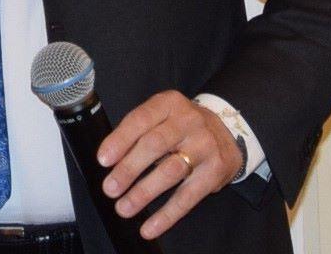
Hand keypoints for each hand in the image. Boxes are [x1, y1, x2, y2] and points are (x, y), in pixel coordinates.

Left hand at [97, 90, 243, 239]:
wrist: (227, 133)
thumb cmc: (181, 126)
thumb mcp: (162, 116)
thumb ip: (138, 131)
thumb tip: (109, 159)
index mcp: (169, 103)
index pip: (140, 119)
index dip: (120, 140)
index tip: (103, 160)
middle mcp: (189, 122)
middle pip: (154, 145)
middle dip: (129, 169)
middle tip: (110, 188)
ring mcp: (205, 146)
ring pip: (170, 172)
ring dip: (144, 193)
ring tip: (124, 208)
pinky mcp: (215, 172)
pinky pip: (188, 197)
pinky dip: (167, 215)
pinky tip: (150, 227)